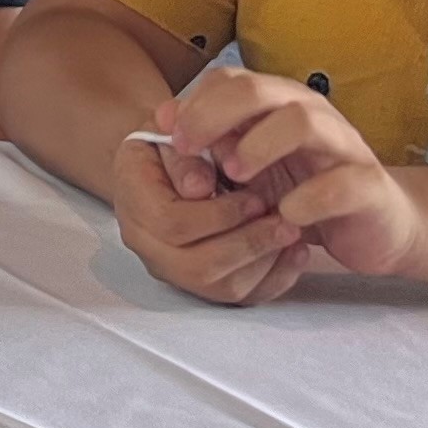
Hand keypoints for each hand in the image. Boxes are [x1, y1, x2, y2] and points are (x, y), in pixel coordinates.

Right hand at [111, 112, 312, 307]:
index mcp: (133, 201)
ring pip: (219, 287)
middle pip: (196, 265)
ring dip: (264, 262)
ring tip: (293, 233)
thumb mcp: (177, 129)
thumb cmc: (179, 139)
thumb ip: (186, 152)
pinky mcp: (202, 285)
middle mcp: (146, 244)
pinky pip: (240, 298)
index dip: (219, 214)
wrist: (170, 161)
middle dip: (249, 244)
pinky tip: (294, 252)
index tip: (256, 197)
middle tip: (286, 221)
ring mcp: (172, 269)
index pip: (171, 224)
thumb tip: (199, 187)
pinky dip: (275, 278)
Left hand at [167, 70, 427, 281]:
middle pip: (261, 90)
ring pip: (303, 122)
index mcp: (281, 105)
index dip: (194, 102)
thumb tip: (164, 122)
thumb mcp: (254, 166)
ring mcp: (343, 147)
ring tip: (233, 175)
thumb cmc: (307, 189)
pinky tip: (285, 216)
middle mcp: (313, 115)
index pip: (231, 80)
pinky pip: (339, 184)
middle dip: (215, 114)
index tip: (165, 132)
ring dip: (259, 145)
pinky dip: (307, 200)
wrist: (380, 224)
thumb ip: (215, 144)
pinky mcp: (369, 187)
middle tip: (187, 147)